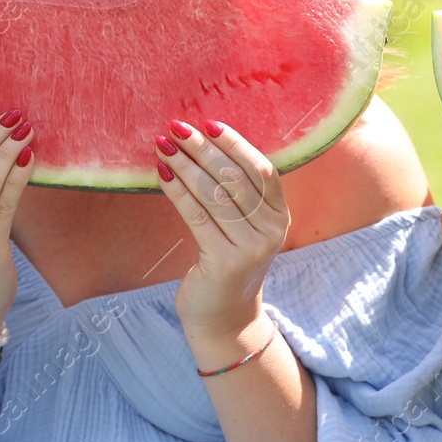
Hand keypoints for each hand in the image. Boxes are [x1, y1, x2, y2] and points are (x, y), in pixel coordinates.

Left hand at [155, 120, 288, 340]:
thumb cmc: (227, 262)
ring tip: (163, 146)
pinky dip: (178, 191)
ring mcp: (250, 247)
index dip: (235, 144)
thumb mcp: (242, 226)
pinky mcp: (225, 261)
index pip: (261, 169)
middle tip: (176, 128)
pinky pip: (198, 216)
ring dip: (186, 165)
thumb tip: (202, 144)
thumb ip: (235, 193)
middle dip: (203, 149)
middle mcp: (271, 230)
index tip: (208, 124)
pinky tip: (162, 174)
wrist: (225, 317)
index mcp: (279, 215)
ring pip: (215, 194)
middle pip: (235, 178)